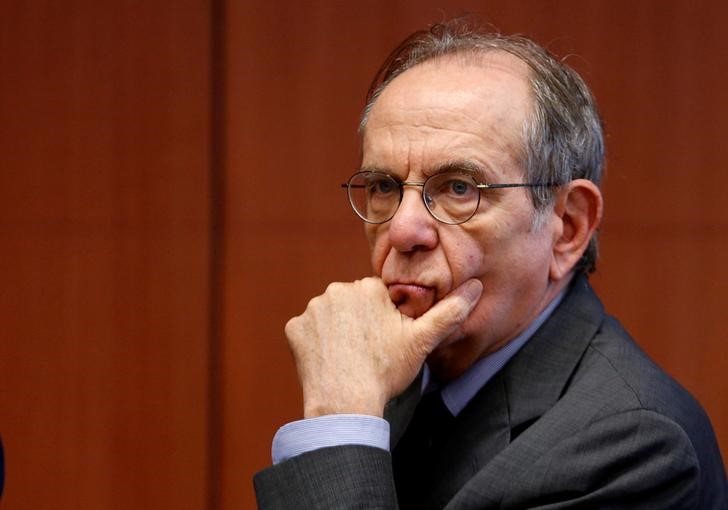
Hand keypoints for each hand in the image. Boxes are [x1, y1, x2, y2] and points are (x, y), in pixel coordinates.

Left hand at [285, 276, 482, 417]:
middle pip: (353, 303)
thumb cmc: (385, 372)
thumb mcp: (422, 341)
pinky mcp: (294, 329)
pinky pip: (308, 330)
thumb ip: (449, 311)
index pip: (378, 296)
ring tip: (350, 356)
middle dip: (361, 320)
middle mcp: (336, 290)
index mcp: (367, 287)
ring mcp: (312, 310)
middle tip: (369, 350)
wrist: (345, 404)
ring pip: (331, 315)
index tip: (386, 340)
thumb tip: (476, 286)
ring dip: (338, 330)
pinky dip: (317, 343)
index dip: (384, 319)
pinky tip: (329, 360)